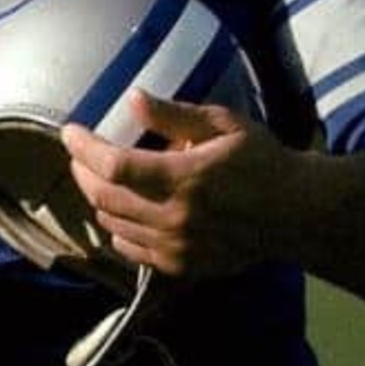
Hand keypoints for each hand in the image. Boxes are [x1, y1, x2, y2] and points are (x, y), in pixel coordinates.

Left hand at [61, 89, 286, 282]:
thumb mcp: (222, 124)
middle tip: (79, 152)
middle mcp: (175, 218)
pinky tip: (120, 207)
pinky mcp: (182, 267)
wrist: (296, 214)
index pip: (114, 166)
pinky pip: (131, 249)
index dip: (83, 148)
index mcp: (185, 178)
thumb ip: (174, 115)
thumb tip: (132, 98)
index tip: (69, 131)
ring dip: (97, 197)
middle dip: (82, 171)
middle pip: (104, 196)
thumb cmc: (259, 160)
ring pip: (112, 224)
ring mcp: (177, 248)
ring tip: (96, 175)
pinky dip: (116, 227)